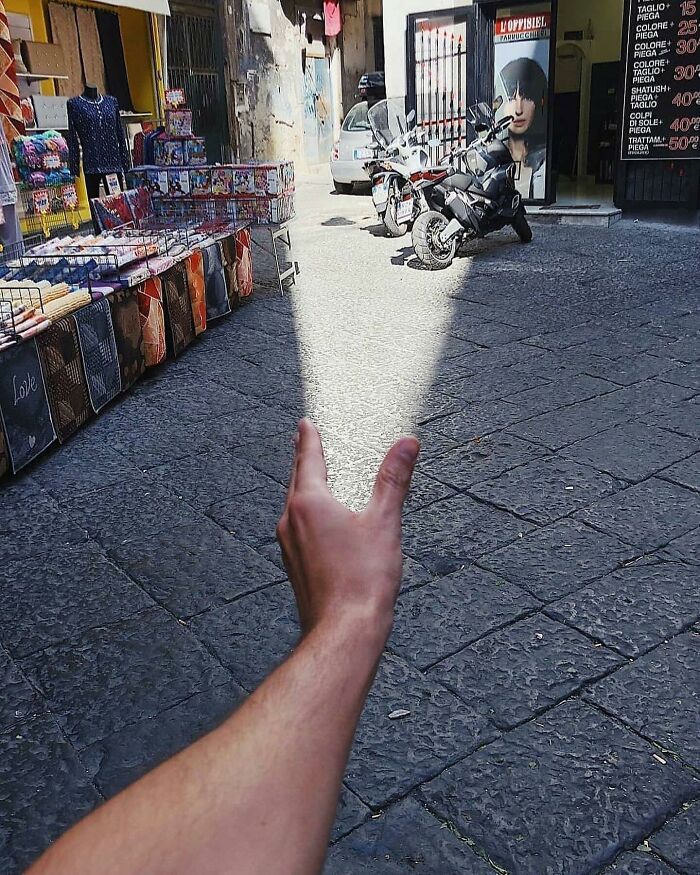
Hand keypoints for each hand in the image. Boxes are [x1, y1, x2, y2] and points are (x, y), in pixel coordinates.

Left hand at [276, 419, 419, 647]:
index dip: (309, 439)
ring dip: (307, 490)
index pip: (307, 459)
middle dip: (305, 462)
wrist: (344, 631)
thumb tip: (407, 444)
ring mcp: (288, 545)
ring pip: (296, 507)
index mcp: (309, 503)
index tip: (305, 424)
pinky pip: (299, 529)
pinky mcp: (295, 565)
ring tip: (320, 482)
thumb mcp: (384, 522)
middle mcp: (291, 521)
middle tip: (309, 446)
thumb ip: (394, 479)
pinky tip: (326, 526)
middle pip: (297, 481)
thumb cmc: (363, 580)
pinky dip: (310, 516)